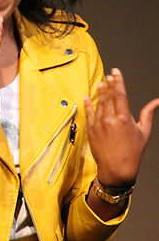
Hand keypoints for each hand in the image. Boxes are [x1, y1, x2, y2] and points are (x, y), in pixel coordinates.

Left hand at [84, 68, 158, 186]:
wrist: (117, 168)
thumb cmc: (133, 151)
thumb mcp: (143, 131)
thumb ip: (148, 113)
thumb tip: (157, 101)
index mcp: (124, 119)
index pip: (120, 94)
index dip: (118, 81)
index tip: (116, 72)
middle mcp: (110, 120)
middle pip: (108, 97)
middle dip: (109, 84)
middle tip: (108, 75)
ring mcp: (98, 124)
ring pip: (99, 104)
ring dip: (99, 92)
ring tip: (100, 83)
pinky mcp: (91, 130)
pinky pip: (89, 114)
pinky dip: (88, 104)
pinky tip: (87, 96)